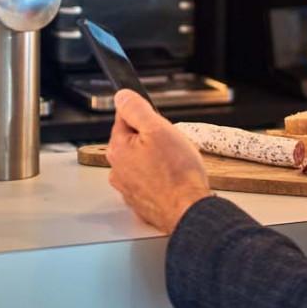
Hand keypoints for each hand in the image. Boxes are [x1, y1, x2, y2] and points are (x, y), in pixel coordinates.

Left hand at [106, 89, 211, 233]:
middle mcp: (117, 169)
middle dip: (153, 140)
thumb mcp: (158, 129)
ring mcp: (128, 188)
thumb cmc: (177, 174)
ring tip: (175, 166)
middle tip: (171, 147)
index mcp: (117, 148)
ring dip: (157, 160)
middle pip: (134, 140)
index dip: (147, 117)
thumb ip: (136, 109)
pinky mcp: (140, 201)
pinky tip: (173, 180)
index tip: (160, 126)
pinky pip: (150, 180)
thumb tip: (122, 96)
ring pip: (142, 161)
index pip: (125, 117)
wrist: (189, 210)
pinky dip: (160, 178)